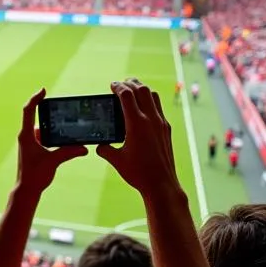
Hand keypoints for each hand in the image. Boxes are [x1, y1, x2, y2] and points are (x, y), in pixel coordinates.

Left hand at [17, 89, 87, 193]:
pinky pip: (45, 138)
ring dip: (54, 127)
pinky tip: (66, 138)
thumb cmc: (35, 176)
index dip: (36, 99)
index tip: (44, 90)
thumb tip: (84, 148)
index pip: (29, 111)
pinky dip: (54, 136)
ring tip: (68, 124)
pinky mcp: (34, 149)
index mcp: (26, 135)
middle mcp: (26, 136)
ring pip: (43, 129)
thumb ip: (68, 152)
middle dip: (51, 113)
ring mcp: (29, 143)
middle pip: (38, 118)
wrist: (27, 190)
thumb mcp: (53, 161)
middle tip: (64, 109)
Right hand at [96, 80, 178, 199]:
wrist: (161, 183)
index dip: (118, 87)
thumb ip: (104, 149)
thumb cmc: (138, 172)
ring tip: (133, 90)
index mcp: (136, 123)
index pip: (127, 95)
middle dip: (130, 83)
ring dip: (142, 89)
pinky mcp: (166, 129)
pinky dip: (149, 101)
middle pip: (141, 90)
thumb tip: (99, 145)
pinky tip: (143, 108)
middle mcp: (151, 119)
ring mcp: (161, 123)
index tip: (111, 85)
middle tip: (121, 84)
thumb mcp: (116, 160)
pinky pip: (158, 107)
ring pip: (153, 96)